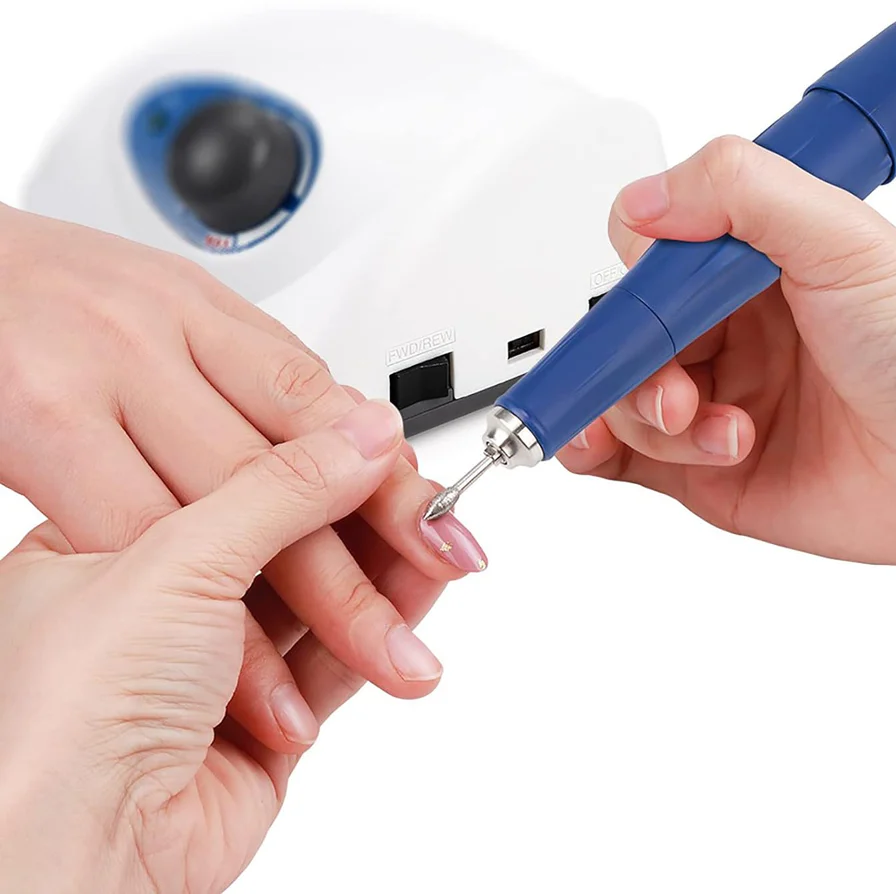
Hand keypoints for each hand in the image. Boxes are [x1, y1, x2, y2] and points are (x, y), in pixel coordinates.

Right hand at [0, 206, 485, 752]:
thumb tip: (358, 433)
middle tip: (423, 632)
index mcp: (200, 308)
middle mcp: (161, 337)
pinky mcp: (44, 422)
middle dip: (366, 561)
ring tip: (375, 663)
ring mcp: (103, 376)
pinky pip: (143, 538)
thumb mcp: (163, 314)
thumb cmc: (42, 297)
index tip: (442, 538)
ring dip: (313, 600)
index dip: (388, 480)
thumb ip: (252, 380)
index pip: (321, 404)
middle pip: (292, 467)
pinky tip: (255, 679)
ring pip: (232, 510)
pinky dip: (206, 623)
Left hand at [0, 402, 428, 892]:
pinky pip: (332, 662)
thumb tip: (363, 434)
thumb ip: (283, 489)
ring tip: (439, 542)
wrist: (77, 854)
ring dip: (384, 575)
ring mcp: (210, 668)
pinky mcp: (261, 724)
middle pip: (285, 542)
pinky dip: (380, 628)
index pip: (233, 481)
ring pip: (318, 603)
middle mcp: (159, 607)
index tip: (376, 445)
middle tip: (425, 497)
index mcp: (110, 544)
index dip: (311, 461)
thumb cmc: (66, 713)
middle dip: (364, 520)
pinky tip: (418, 593)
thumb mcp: (180, 556)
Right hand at [558, 138, 895, 564]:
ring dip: (648, 416)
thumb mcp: (844, 239)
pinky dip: (596, 451)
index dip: (638, 287)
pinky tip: (609, 448)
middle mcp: (729, 333)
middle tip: (676, 390)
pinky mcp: (705, 471)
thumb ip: (742, 192)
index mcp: (751, 268)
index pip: (652, 260)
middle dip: (634, 365)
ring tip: (720, 431)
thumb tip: (645, 199)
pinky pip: (623, 458)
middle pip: (626, 335)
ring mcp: (715, 402)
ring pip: (621, 398)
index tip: (653, 308)